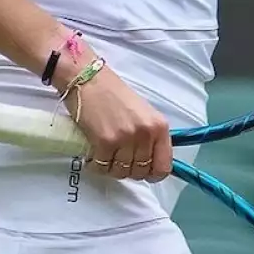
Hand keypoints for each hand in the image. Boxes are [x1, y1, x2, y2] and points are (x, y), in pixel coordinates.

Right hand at [60, 59, 172, 182]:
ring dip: (112, 168)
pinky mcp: (105, 142)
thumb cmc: (114, 93)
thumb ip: (150, 137)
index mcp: (159, 126)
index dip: (152, 174)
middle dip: (128, 169)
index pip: (163, 167)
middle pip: (140, 172)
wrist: (89, 79)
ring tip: (106, 154)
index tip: (143, 171)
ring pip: (121, 172)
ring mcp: (125, 139)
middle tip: (118, 158)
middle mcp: (145, 134)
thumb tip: (150, 161)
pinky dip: (96, 165)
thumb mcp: (143, 113)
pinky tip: (94, 153)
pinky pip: (102, 167)